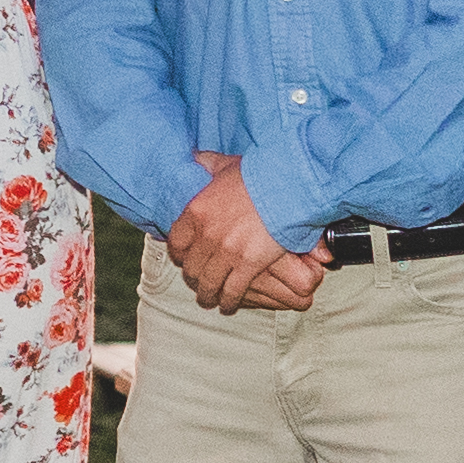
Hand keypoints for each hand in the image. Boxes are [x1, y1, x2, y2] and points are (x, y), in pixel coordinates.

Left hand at [164, 156, 320, 315]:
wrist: (287, 186)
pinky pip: (232, 289)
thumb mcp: (225, 164)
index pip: (176, 242)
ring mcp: (226, 251)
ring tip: (210, 300)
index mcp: (196, 211)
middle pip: (191, 266)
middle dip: (193, 279)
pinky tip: (229, 304)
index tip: (184, 260)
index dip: (179, 255)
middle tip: (198, 284)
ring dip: (208, 295)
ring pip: (209, 282)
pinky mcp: (247, 264)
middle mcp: (205, 234)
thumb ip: (207, 163)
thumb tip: (194, 157)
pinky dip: (229, 300)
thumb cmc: (258, 173)